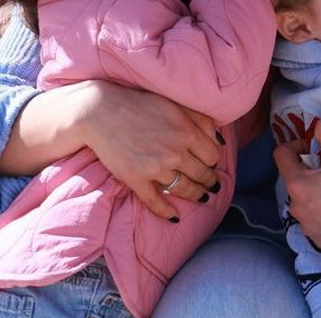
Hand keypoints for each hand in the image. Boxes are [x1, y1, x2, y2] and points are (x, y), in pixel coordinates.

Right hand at [76, 82, 222, 219]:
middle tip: (212, 186)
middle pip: (202, 175)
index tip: (211, 164)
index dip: (213, 161)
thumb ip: (201, 120)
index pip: (212, 156)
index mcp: (187, 132)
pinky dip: (166, 212)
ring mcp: (155, 168)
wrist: (100, 111)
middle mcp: (175, 152)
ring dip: (196, 196)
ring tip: (201, 197)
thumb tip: (220, 140)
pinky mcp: (136, 179)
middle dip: (209, 182)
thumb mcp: (175, 105)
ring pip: (184, 189)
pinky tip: (174, 216)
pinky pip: (155, 201)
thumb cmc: (139, 104)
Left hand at [274, 118, 320, 250]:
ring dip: (315, 192)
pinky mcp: (318, 239)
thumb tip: (320, 124)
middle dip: (309, 170)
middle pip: (295, 179)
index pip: (281, 154)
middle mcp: (295, 207)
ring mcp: (305, 226)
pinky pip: (314, 220)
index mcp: (296, 184)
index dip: (297, 145)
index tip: (315, 148)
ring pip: (304, 201)